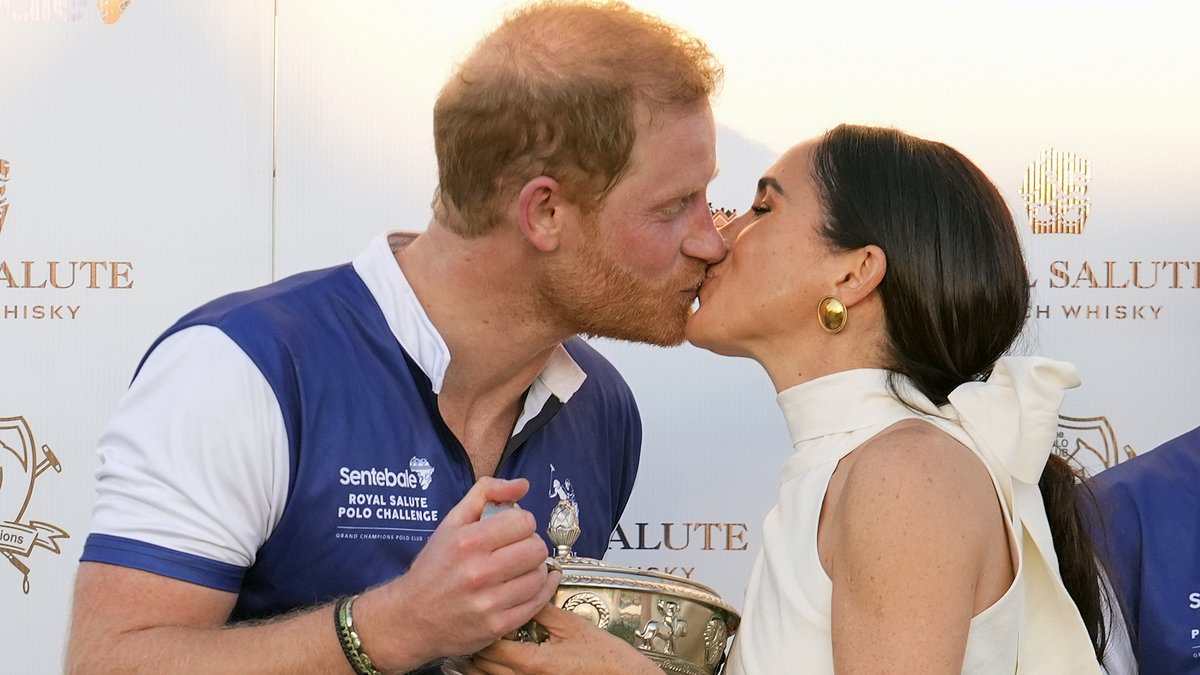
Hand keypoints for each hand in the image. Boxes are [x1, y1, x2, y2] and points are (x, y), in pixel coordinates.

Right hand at [354, 477, 560, 669]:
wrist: (411, 618)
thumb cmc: (434, 567)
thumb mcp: (451, 522)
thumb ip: (486, 493)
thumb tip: (522, 484)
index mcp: (468, 541)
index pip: (524, 522)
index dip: (522, 523)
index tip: (512, 530)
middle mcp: (478, 572)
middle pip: (536, 549)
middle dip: (531, 545)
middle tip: (518, 550)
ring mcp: (489, 602)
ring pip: (539, 576)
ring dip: (535, 570)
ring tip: (521, 569)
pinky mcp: (497, 626)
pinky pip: (536, 603)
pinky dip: (539, 592)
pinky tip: (530, 585)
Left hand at [470, 605, 659, 674]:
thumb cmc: (602, 655)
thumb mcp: (571, 625)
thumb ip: (541, 609)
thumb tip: (520, 588)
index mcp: (533, 662)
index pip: (491, 645)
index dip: (483, 627)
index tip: (482, 612)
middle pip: (481, 666)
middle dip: (477, 645)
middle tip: (478, 626)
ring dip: (478, 664)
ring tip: (478, 648)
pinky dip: (492, 673)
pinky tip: (493, 664)